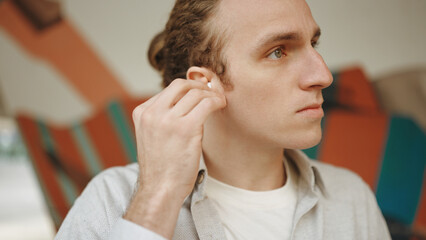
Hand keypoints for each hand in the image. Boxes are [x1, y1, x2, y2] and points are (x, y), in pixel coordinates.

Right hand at [124, 76, 225, 238]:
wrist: (160, 189)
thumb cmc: (161, 167)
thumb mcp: (151, 136)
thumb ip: (161, 118)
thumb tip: (184, 102)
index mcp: (142, 113)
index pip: (167, 90)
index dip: (187, 89)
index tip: (199, 93)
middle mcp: (152, 113)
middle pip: (180, 85)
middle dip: (198, 85)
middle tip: (210, 92)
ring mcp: (168, 119)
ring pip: (195, 93)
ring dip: (211, 94)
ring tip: (218, 101)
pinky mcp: (186, 128)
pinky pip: (206, 104)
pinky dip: (217, 101)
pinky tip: (221, 106)